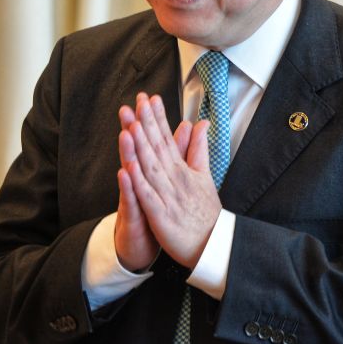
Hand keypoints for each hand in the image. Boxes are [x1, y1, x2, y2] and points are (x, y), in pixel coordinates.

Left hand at [118, 93, 221, 268]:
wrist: (214, 245)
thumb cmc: (206, 212)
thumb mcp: (204, 176)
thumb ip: (199, 149)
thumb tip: (201, 124)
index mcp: (183, 169)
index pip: (168, 138)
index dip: (158, 118)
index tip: (149, 99)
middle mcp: (175, 179)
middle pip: (158, 147)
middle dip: (146, 123)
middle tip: (136, 101)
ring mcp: (168, 197)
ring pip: (151, 167)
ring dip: (140, 146)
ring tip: (131, 125)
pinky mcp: (161, 215)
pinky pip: (148, 196)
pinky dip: (138, 181)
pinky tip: (129, 167)